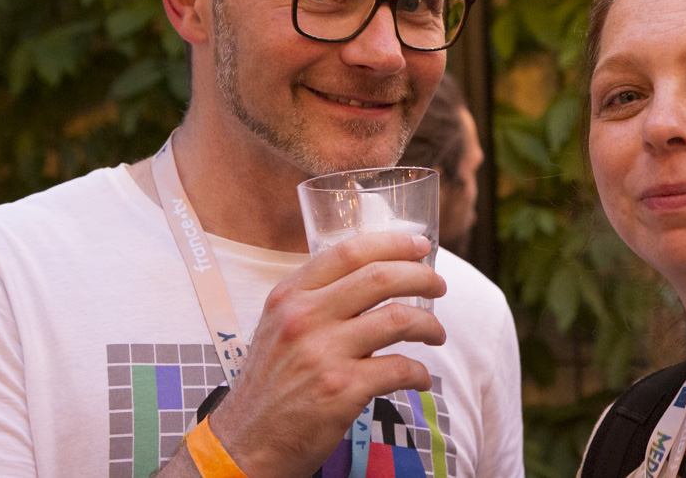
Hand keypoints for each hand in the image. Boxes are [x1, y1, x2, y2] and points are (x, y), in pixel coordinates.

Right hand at [208, 232, 445, 476]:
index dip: (393, 244)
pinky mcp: (341, 390)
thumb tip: (372, 275)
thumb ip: (315, 299)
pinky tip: (420, 378)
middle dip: (422, 277)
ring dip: (429, 325)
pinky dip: (419, 373)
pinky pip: (399, 369)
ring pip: (398, 318)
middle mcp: (304, 317)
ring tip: (436, 334)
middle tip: (439, 287)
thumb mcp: (278, 326)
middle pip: (380, 278)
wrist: (247, 442)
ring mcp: (323, 353)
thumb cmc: (270, 383)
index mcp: (290, 295)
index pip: (349, 252)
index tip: (420, 246)